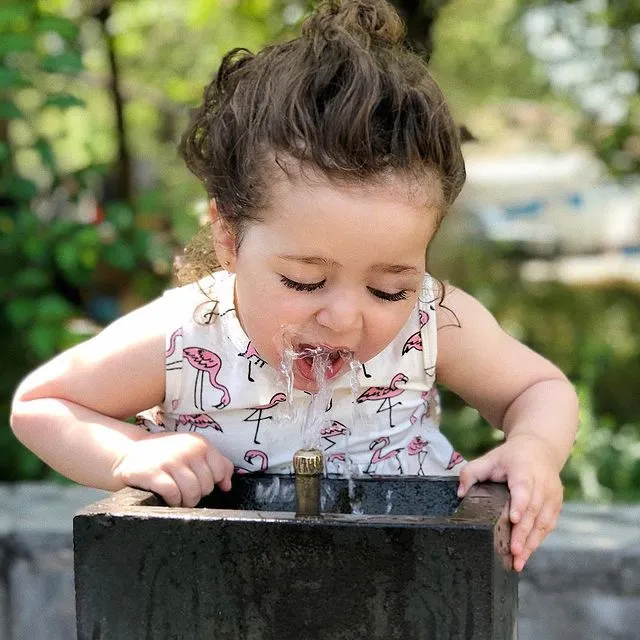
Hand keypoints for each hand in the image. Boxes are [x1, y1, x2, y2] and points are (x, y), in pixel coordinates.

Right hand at [112, 431, 233, 506]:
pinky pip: (173, 496)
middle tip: (184, 491)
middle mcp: (187, 449)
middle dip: (197, 494)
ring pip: (192, 493)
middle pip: (207, 486)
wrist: (129, 452)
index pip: (221, 471)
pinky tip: (166, 497)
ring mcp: (170, 460)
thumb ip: (215, 464)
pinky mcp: (153, 473)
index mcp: (199, 443)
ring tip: (177, 496)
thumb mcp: (192, 451)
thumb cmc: (166, 455)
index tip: (200, 482)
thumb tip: (228, 485)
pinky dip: (172, 501)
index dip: (212, 482)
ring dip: (185, 501)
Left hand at [456, 434, 563, 571]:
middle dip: (523, 534)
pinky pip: (548, 526)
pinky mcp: (556, 506)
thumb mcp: (490, 458)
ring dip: (532, 543)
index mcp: (524, 470)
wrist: (541, 449)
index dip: (520, 504)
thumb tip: (460, 493)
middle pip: (533, 511)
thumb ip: (471, 473)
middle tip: (513, 552)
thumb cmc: (511, 457)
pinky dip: (537, 541)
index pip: (523, 488)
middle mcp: (542, 484)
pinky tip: (526, 554)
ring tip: (518, 562)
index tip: (514, 519)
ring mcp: (552, 496)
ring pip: (543, 522)